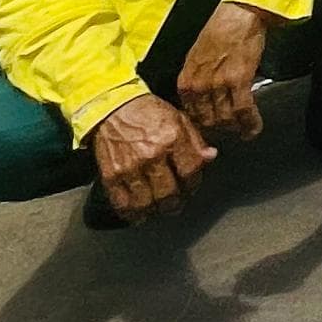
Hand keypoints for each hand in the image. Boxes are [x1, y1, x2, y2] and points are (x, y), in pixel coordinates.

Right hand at [87, 93, 215, 224]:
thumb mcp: (179, 118)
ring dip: (156, 210)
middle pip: (169, 193)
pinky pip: (123, 204)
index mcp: (172, 137)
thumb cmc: (148, 112)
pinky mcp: (111, 176)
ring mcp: (130, 167)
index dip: (194, 183)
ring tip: (160, 208)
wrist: (113, 108)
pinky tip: (139, 213)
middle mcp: (151, 154)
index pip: (190, 171)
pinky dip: (132, 214)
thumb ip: (196, 140)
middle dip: (177, 202)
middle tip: (177, 203)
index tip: (192, 185)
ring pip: (147, 203)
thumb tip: (210, 158)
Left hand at [174, 0, 271, 142]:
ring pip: (226, 119)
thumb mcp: (196, 57)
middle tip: (231, 128)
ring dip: (236, 127)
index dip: (204, 124)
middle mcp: (199, 85)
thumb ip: (197, 80)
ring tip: (244, 128)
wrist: (238, 14)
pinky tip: (253, 128)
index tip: (214, 127)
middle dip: (221, 128)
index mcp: (186, 80)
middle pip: (208, 122)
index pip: (191, 115)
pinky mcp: (239, 80)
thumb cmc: (220, 29)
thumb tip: (203, 100)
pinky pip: (243, 110)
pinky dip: (250, 123)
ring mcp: (218, 84)